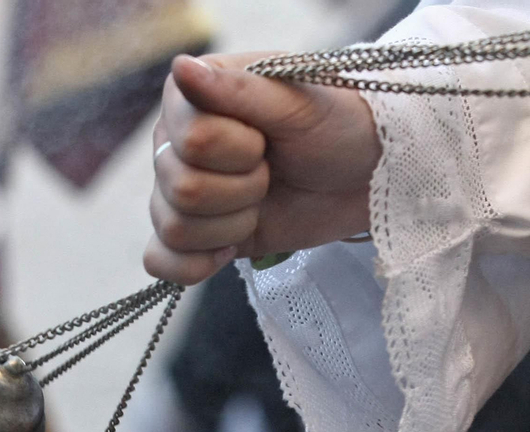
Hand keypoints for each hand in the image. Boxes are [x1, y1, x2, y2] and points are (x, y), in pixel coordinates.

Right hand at [143, 53, 379, 284]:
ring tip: (261, 201)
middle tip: (271, 172)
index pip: (190, 141)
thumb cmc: (337, 125)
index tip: (266, 138)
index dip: (237, 151)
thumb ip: (236, 89)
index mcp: (192, 98)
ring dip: (231, 225)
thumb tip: (180, 67)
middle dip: (241, 191)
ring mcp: (183, 191)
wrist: (367, 176)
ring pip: (174, 228)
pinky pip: (162, 260)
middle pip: (180, 189)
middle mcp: (176, 143)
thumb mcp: (297, 101)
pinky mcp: (198, 234)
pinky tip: (228, 250)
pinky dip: (192, 266)